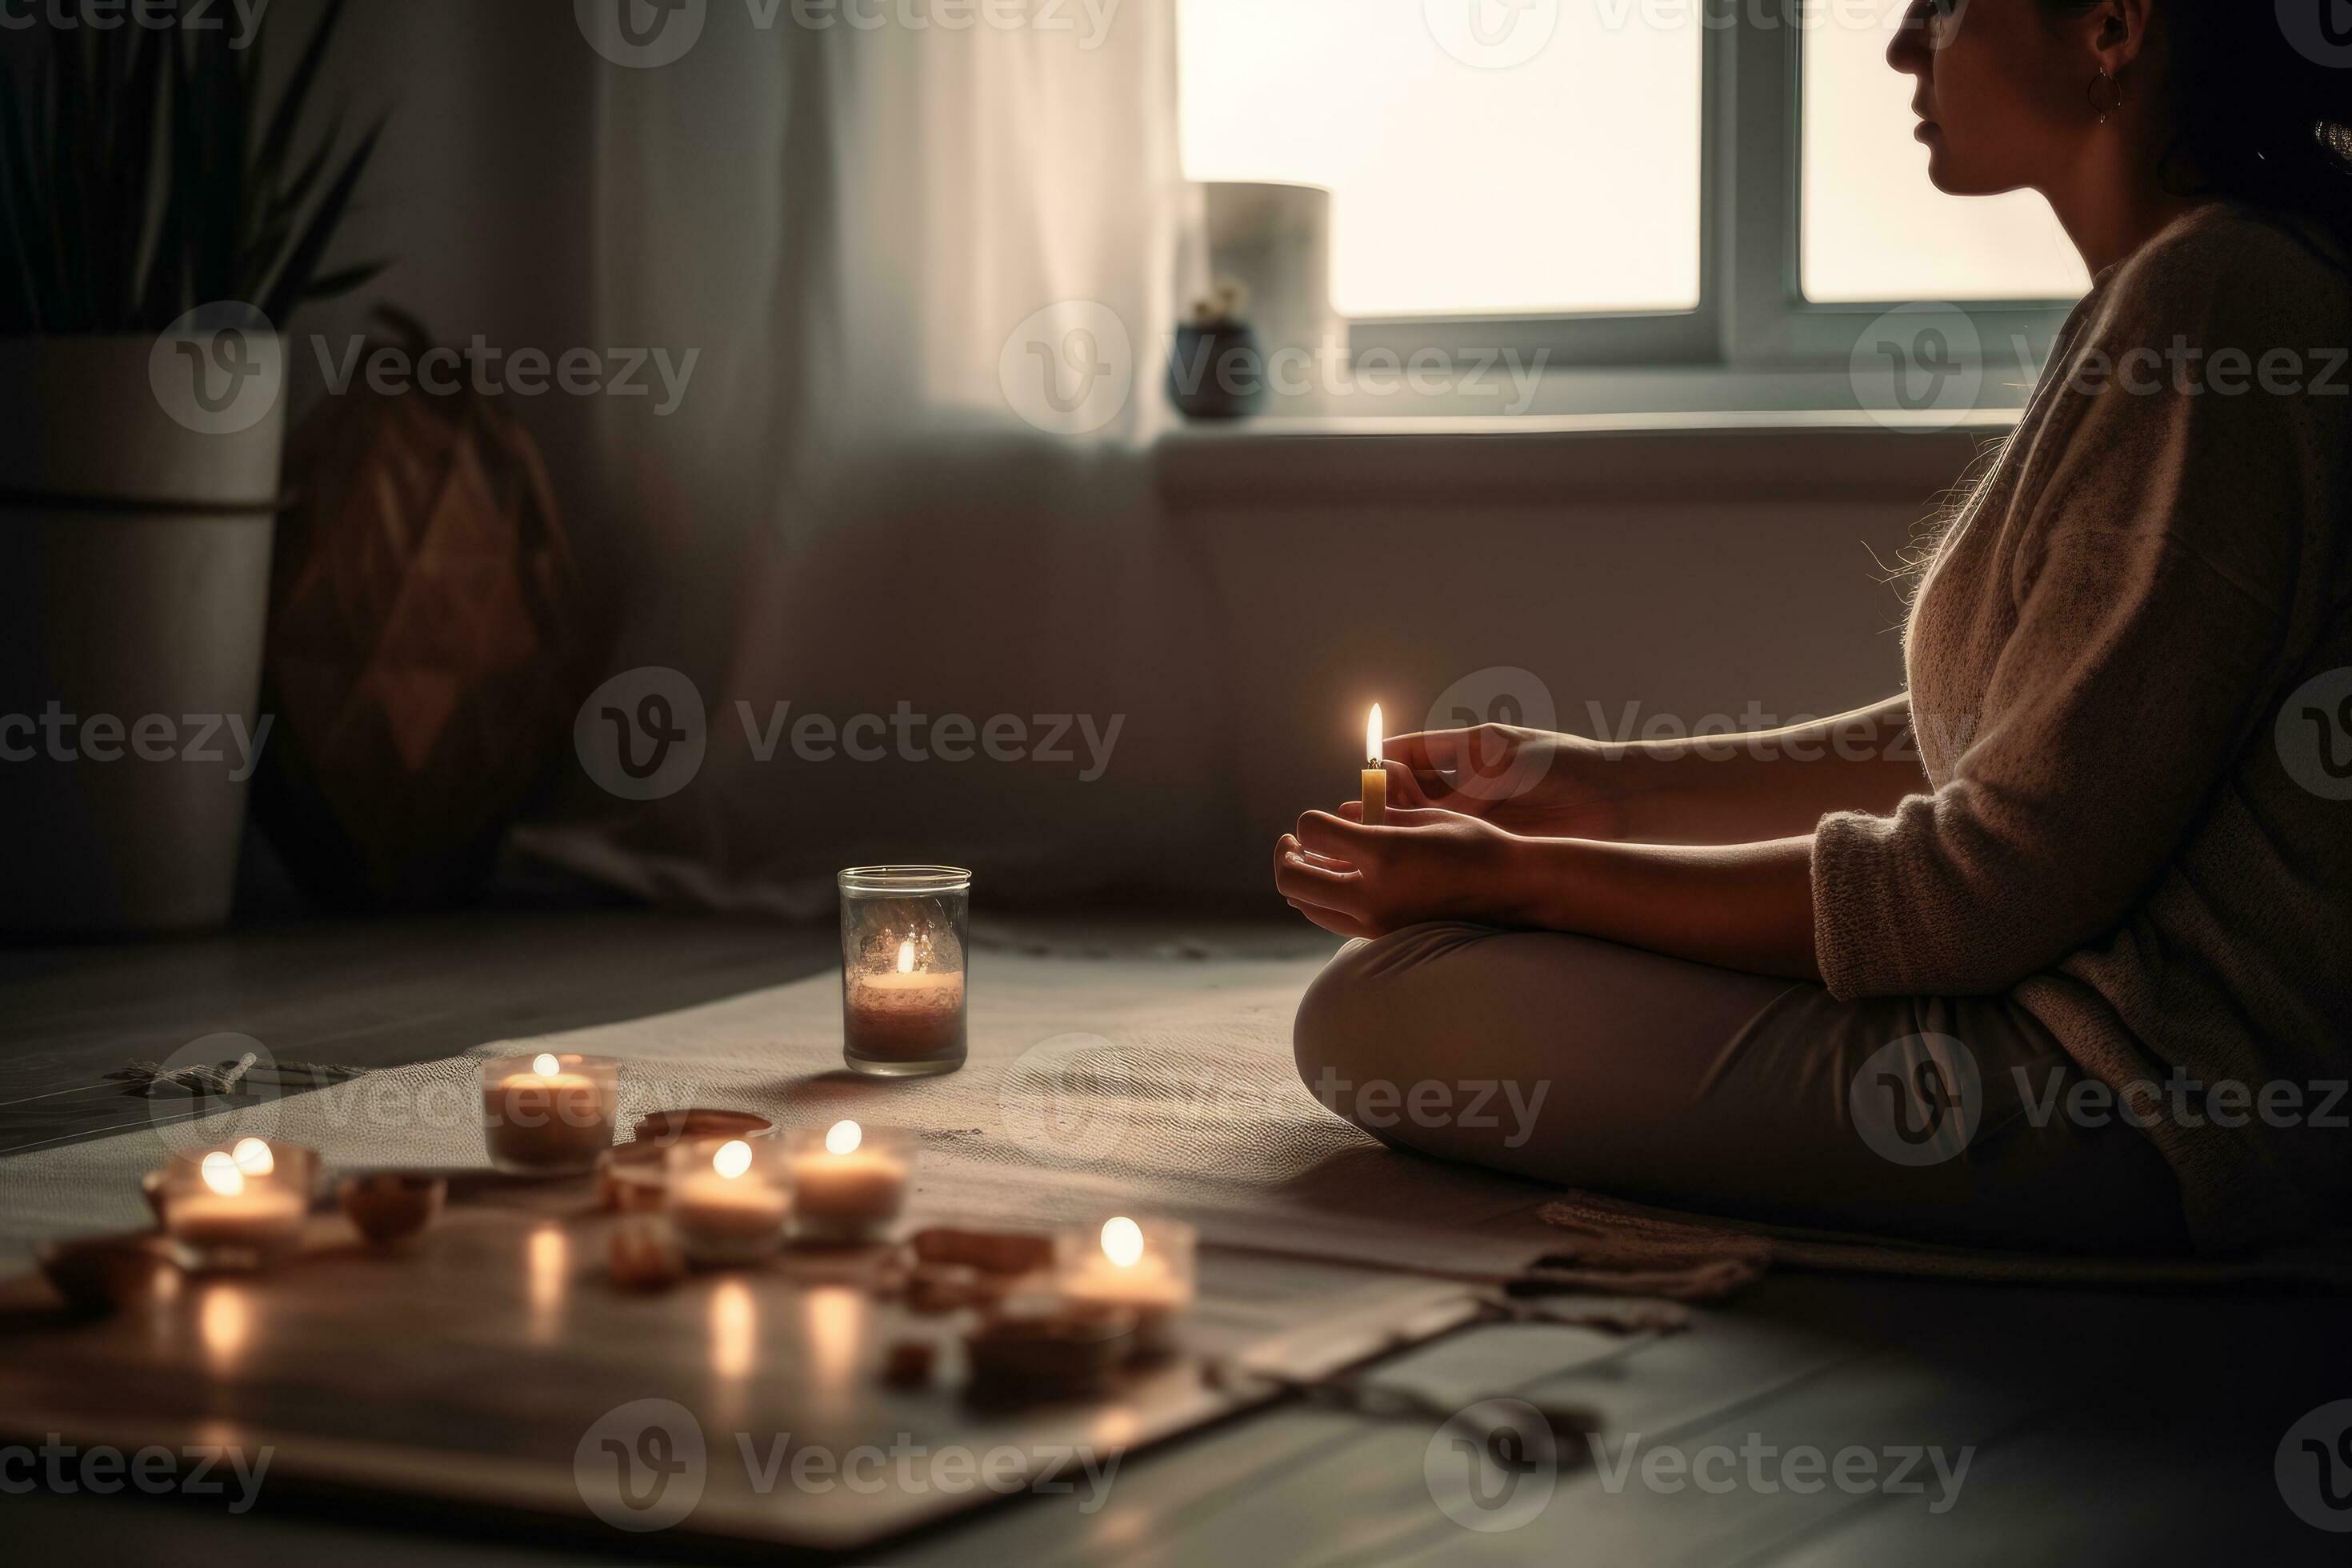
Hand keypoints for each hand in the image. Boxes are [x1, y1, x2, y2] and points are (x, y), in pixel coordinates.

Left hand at [1274, 807, 1523, 938]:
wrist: (1510, 891)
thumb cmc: (1473, 844)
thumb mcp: (1423, 817)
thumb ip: (1374, 817)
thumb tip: (1337, 818)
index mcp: (1384, 854)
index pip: (1311, 833)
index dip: (1307, 821)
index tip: (1318, 819)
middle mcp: (1372, 894)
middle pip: (1292, 879)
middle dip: (1285, 856)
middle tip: (1291, 843)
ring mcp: (1375, 921)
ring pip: (1307, 905)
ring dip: (1301, 879)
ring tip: (1310, 860)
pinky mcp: (1381, 936)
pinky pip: (1332, 920)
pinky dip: (1323, 899)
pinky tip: (1338, 881)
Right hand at [1381, 726, 1630, 838]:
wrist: (1616, 797)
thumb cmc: (1566, 765)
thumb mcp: (1506, 766)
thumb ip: (1460, 787)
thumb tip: (1419, 807)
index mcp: (1472, 749)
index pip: (1416, 751)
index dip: (1387, 760)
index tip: (1362, 770)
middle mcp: (1471, 781)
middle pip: (1415, 789)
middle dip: (1385, 798)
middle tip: (1355, 812)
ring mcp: (1481, 811)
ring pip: (1429, 819)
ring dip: (1401, 826)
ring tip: (1371, 835)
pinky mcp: (1494, 838)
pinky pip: (1452, 842)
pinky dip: (1429, 847)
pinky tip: (1408, 854)